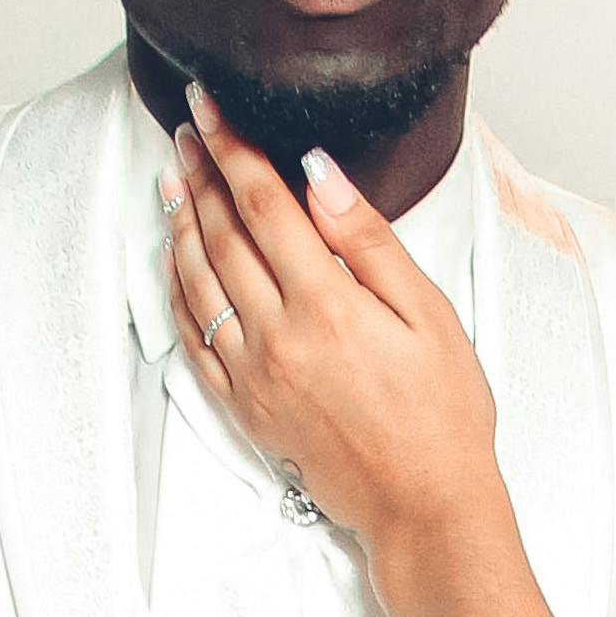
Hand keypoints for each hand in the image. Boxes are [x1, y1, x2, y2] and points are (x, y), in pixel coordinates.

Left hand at [161, 89, 501, 571]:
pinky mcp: (244, 407)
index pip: (261, 204)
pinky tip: (178, 264)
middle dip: (200, 174)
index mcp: (326, 305)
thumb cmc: (443, 415)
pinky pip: (194, 339)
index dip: (230, 148)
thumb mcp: (427, 314)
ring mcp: (253, 375)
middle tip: (185, 132)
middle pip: (222, 236)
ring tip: (172, 182)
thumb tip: (318, 173)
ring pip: (198, 283)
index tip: (207, 109)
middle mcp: (278, 337)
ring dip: (181, 225)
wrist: (425, 507)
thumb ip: (367, 240)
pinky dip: (179, 292)